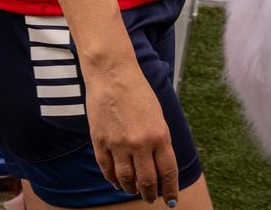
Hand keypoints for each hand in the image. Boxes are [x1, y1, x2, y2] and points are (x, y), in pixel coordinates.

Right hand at [86, 59, 178, 203]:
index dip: (170, 190)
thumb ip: (159, 142)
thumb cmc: (137, 91)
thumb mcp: (158, 116)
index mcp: (159, 135)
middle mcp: (140, 143)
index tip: (171, 200)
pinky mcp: (100, 140)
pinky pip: (107, 168)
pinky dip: (112, 179)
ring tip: (133, 191)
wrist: (112, 72)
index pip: (168, 173)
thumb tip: (158, 167)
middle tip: (151, 199)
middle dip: (150, 194)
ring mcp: (118, 143)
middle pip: (147, 180)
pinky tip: (116, 182)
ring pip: (126, 179)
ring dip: (131, 189)